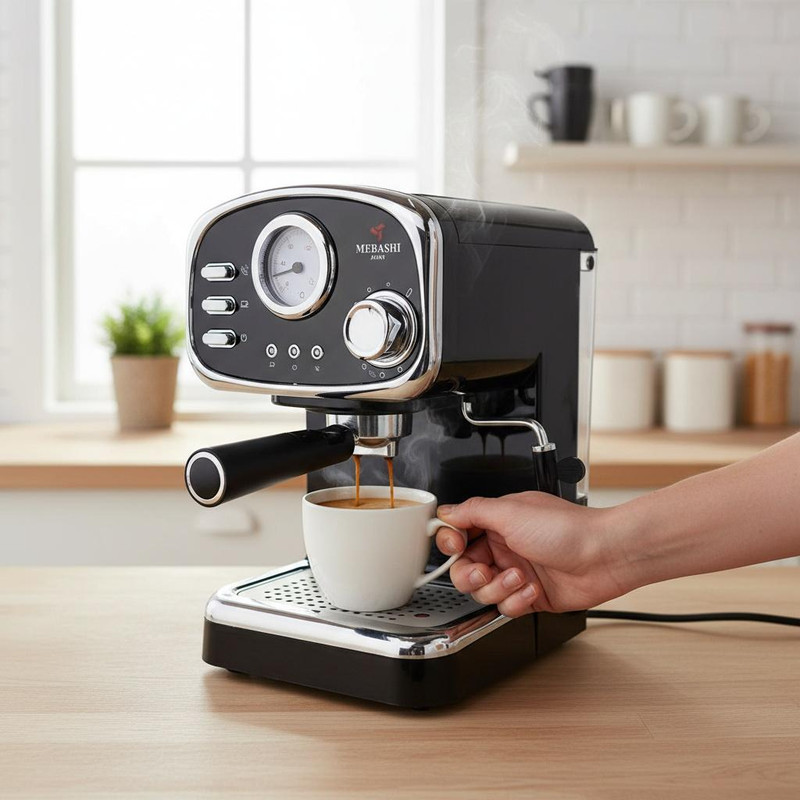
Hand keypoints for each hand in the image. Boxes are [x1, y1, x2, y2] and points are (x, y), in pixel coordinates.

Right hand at [436, 492, 629, 617]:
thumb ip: (472, 511)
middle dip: (469, 574)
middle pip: (464, 568)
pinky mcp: (530, 596)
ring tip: (519, 577)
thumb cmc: (567, 528)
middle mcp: (504, 546)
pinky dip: (516, 600)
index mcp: (497, 521)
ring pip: (483, 591)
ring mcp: (516, 572)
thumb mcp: (510, 511)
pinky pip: (506, 606)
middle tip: (481, 572)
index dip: (451, 543)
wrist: (605, 556)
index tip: (455, 547)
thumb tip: (446, 512)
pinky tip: (532, 590)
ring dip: (498, 587)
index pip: (458, 534)